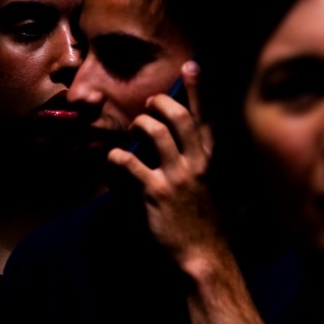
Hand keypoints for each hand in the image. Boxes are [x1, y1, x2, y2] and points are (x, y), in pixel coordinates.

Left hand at [107, 59, 218, 265]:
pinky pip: (130, 163)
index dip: (198, 90)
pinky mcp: (156, 193)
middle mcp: (196, 164)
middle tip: (151, 103)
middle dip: (163, 103)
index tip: (191, 66)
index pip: (206, 118)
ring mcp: (177, 177)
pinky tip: (113, 160)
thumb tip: (177, 147)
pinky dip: (117, 157)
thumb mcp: (211, 189)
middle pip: (180, 117)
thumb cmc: (205, 225)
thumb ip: (196, 165)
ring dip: (140, 125)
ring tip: (134, 130)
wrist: (204, 257)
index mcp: (210, 161)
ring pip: (155, 132)